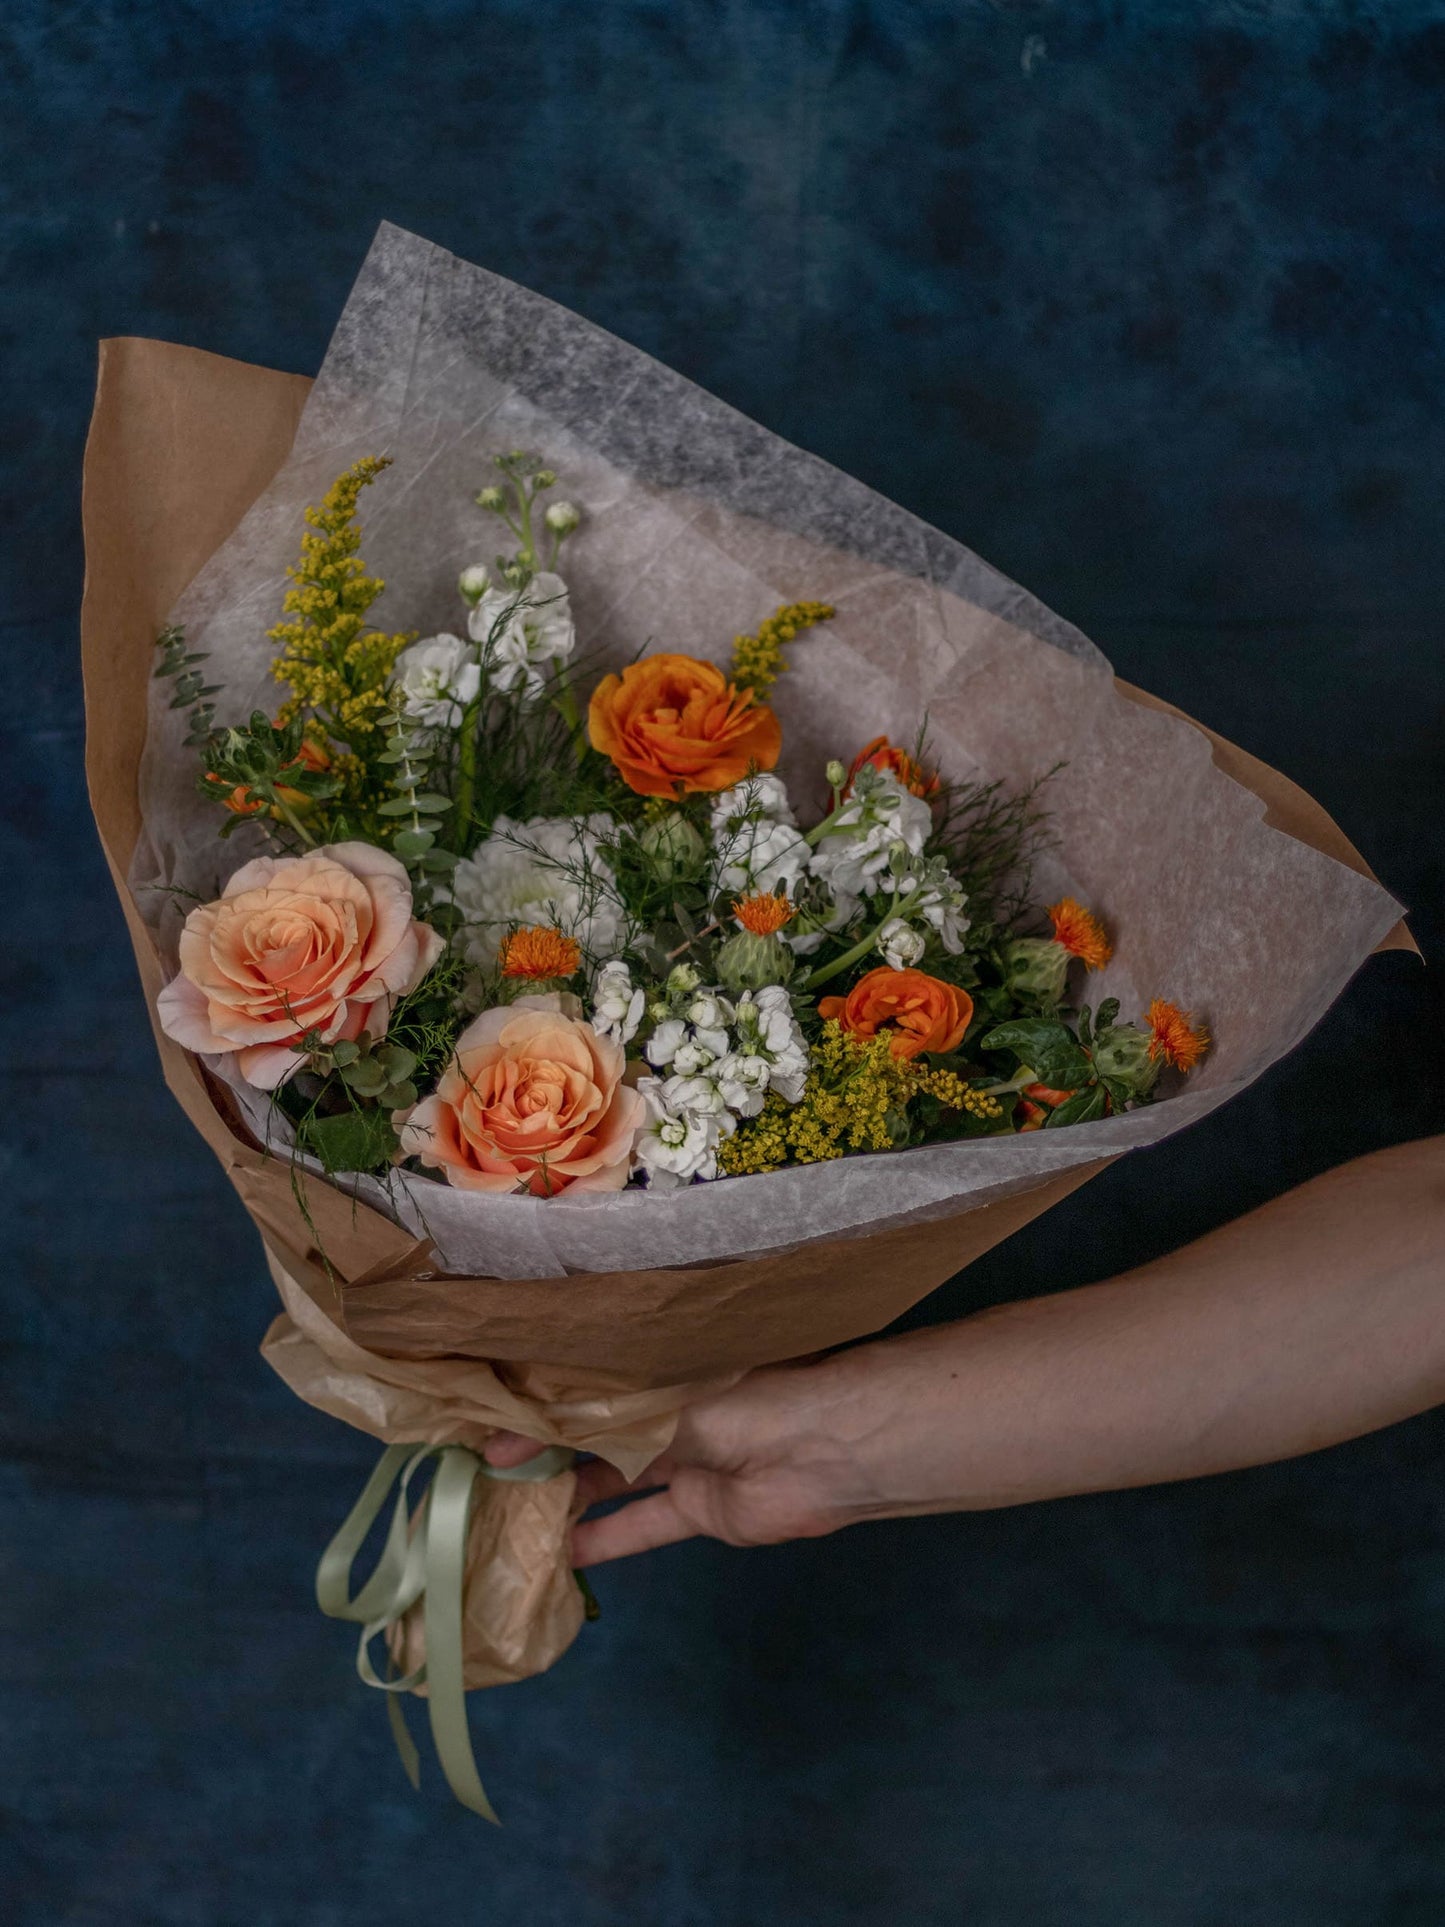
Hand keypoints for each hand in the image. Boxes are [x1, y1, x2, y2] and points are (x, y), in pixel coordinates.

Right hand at [483, 1361, 863, 1565]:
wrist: (824, 1445)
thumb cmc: (741, 1398)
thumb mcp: (654, 1402)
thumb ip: (581, 1423)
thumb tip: (504, 1444)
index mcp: (655, 1367)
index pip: (578, 1384)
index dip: (529, 1404)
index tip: (477, 1425)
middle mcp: (664, 1410)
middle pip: (588, 1433)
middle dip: (537, 1451)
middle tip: (477, 1475)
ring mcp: (681, 1461)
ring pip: (609, 1480)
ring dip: (562, 1498)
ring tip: (503, 1515)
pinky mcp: (699, 1510)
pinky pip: (641, 1526)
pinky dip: (602, 1542)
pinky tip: (556, 1558)